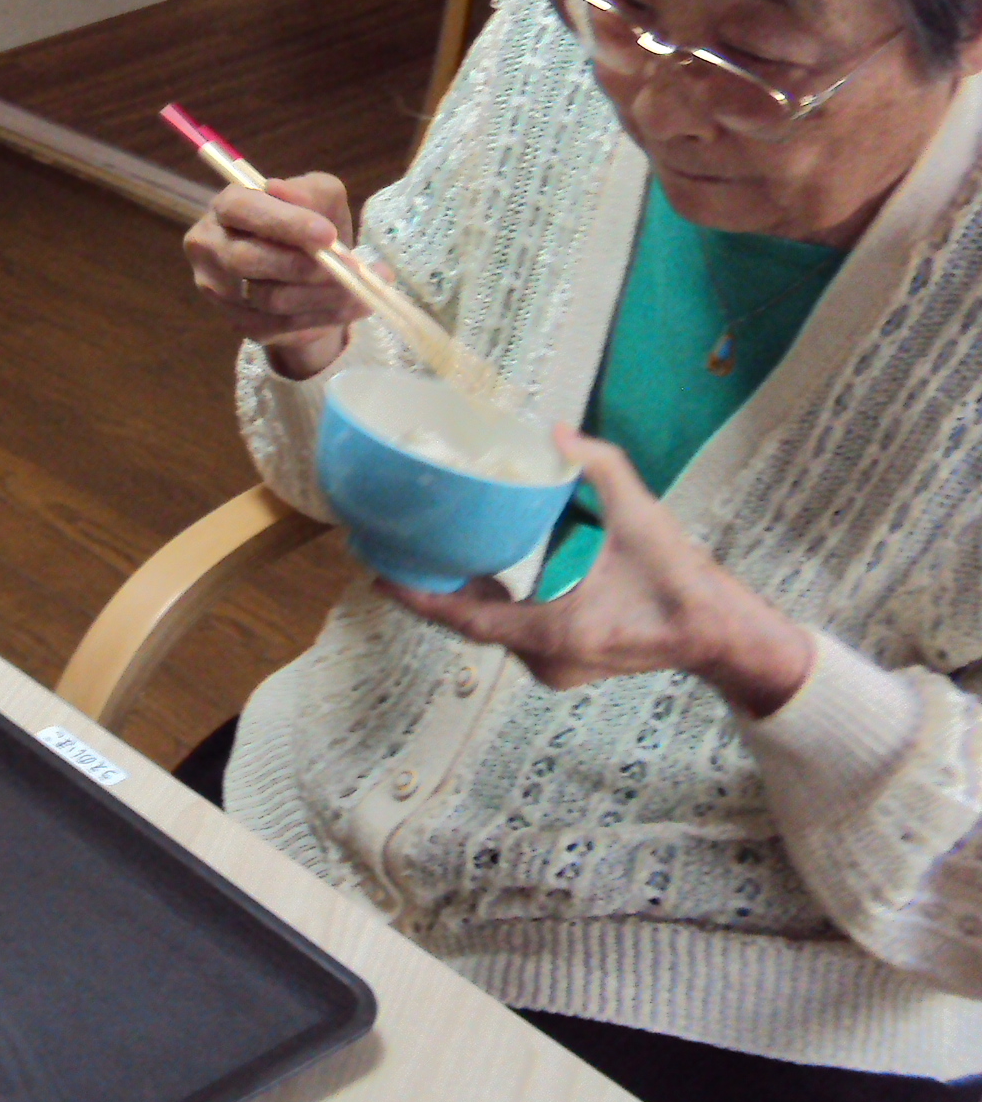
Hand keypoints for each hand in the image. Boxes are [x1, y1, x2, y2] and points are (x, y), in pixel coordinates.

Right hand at [184, 173, 369, 380]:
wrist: (309, 273)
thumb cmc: (310, 225)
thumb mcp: (320, 198)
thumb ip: (308, 192)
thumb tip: (283, 190)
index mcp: (227, 206)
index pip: (242, 209)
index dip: (283, 223)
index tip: (328, 235)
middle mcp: (210, 246)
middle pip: (248, 260)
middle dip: (305, 265)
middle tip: (350, 267)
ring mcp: (219, 289)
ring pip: (268, 299)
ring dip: (322, 296)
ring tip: (361, 288)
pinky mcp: (238, 322)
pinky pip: (280, 326)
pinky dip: (322, 318)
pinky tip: (350, 307)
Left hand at [378, 429, 814, 715]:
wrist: (722, 634)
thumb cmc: (680, 582)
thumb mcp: (642, 518)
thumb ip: (602, 469)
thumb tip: (557, 431)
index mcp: (553, 631)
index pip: (466, 621)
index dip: (419, 600)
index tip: (380, 575)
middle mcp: (546, 660)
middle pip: (474, 626)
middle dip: (438, 592)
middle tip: (404, 552)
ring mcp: (556, 670)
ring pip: (496, 632)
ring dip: (470, 600)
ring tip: (440, 557)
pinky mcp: (567, 666)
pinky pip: (517, 637)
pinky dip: (499, 608)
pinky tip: (491, 575)